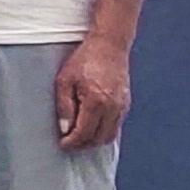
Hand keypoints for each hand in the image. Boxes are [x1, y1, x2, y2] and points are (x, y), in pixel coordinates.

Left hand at [54, 36, 130, 150]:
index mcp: (96, 102)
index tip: (63, 144)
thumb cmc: (86, 59)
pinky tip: (94, 128)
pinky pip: (116, 126)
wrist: (110, 45)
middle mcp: (112, 108)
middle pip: (98, 138)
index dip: (72, 142)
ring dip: (94, 141)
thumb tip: (65, 128)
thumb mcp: (65, 80)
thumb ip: (64, 106)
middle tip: (70, 144)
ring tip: (80, 138)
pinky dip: (104, 131)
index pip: (84, 133)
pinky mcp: (126, 104)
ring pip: (109, 135)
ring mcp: (122, 106)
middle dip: (83, 145)